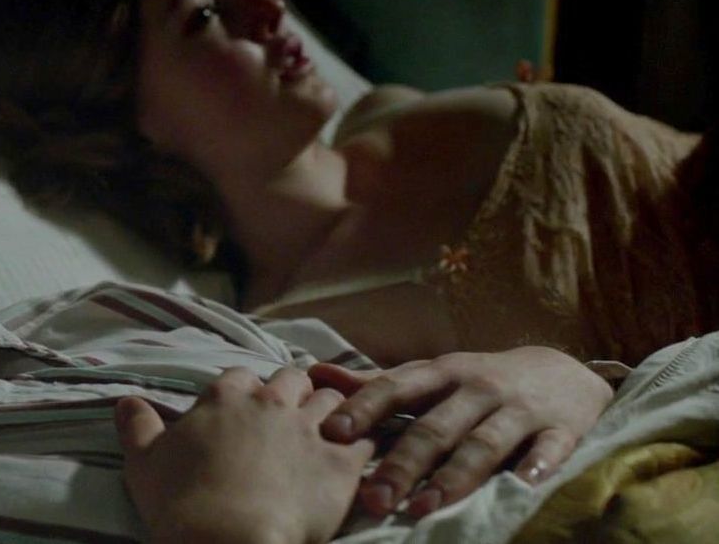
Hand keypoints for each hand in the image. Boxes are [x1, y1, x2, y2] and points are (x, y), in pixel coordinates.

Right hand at [115, 366, 374, 543]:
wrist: (227, 542)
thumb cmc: (180, 505)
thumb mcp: (143, 462)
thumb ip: (137, 425)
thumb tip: (124, 402)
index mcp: (226, 398)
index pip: (241, 376)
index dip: (245, 392)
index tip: (245, 410)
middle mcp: (271, 403)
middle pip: (292, 379)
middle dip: (293, 393)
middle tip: (290, 417)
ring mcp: (310, 430)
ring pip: (334, 401)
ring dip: (332, 411)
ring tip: (328, 431)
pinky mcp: (341, 464)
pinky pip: (365, 438)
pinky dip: (364, 441)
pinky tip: (360, 452)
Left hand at [309, 347, 612, 517]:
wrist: (564, 372)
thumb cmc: (481, 381)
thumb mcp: (432, 376)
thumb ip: (377, 383)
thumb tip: (316, 374)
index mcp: (441, 374)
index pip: (395, 388)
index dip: (364, 408)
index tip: (332, 433)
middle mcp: (476, 388)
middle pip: (434, 428)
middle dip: (402, 464)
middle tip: (373, 498)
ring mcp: (518, 409)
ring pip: (482, 444)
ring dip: (453, 477)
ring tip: (424, 508)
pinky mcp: (560, 430)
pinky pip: (549, 450)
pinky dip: (537, 466)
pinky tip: (522, 486)